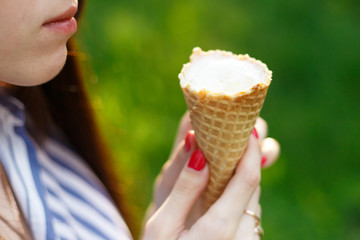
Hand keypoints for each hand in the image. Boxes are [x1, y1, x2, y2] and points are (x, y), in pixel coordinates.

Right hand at [142, 112, 279, 238]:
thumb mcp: (162, 226)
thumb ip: (183, 189)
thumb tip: (201, 151)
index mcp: (220, 228)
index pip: (247, 179)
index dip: (251, 150)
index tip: (247, 128)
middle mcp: (242, 236)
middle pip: (252, 186)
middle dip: (247, 158)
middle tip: (233, 135)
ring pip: (252, 200)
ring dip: (242, 176)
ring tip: (224, 157)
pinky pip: (247, 213)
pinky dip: (238, 194)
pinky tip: (220, 188)